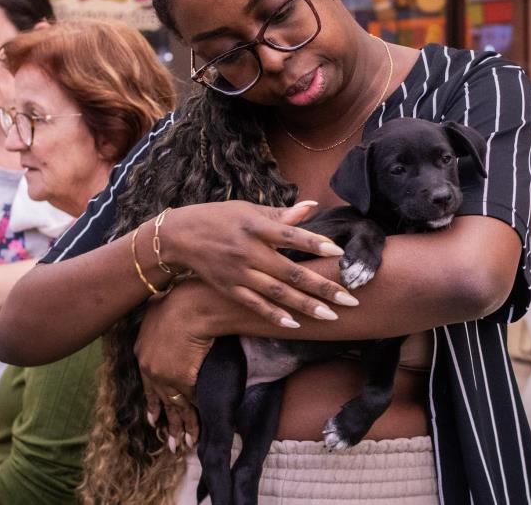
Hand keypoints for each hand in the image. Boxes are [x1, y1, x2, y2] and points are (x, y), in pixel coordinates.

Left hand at [134, 284, 210, 450]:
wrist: (190, 308)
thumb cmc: (177, 301)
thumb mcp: (156, 306)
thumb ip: (155, 313)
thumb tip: (157, 304)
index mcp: (141, 351)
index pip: (147, 383)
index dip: (153, 401)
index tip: (153, 418)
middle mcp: (149, 369)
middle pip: (159, 400)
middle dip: (166, 422)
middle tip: (171, 442)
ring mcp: (165, 377)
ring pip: (174, 408)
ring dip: (181, 428)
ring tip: (184, 446)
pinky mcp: (182, 380)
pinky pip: (189, 404)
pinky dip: (194, 419)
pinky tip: (197, 432)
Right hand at [164, 201, 357, 328]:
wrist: (180, 236)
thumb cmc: (221, 218)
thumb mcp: (249, 210)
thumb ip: (281, 214)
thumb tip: (312, 206)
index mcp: (256, 227)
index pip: (290, 236)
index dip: (314, 244)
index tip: (339, 252)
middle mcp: (249, 251)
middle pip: (291, 271)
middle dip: (322, 287)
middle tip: (350, 299)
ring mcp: (239, 273)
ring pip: (277, 293)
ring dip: (306, 306)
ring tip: (331, 316)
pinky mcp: (230, 289)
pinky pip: (255, 305)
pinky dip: (274, 315)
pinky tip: (295, 323)